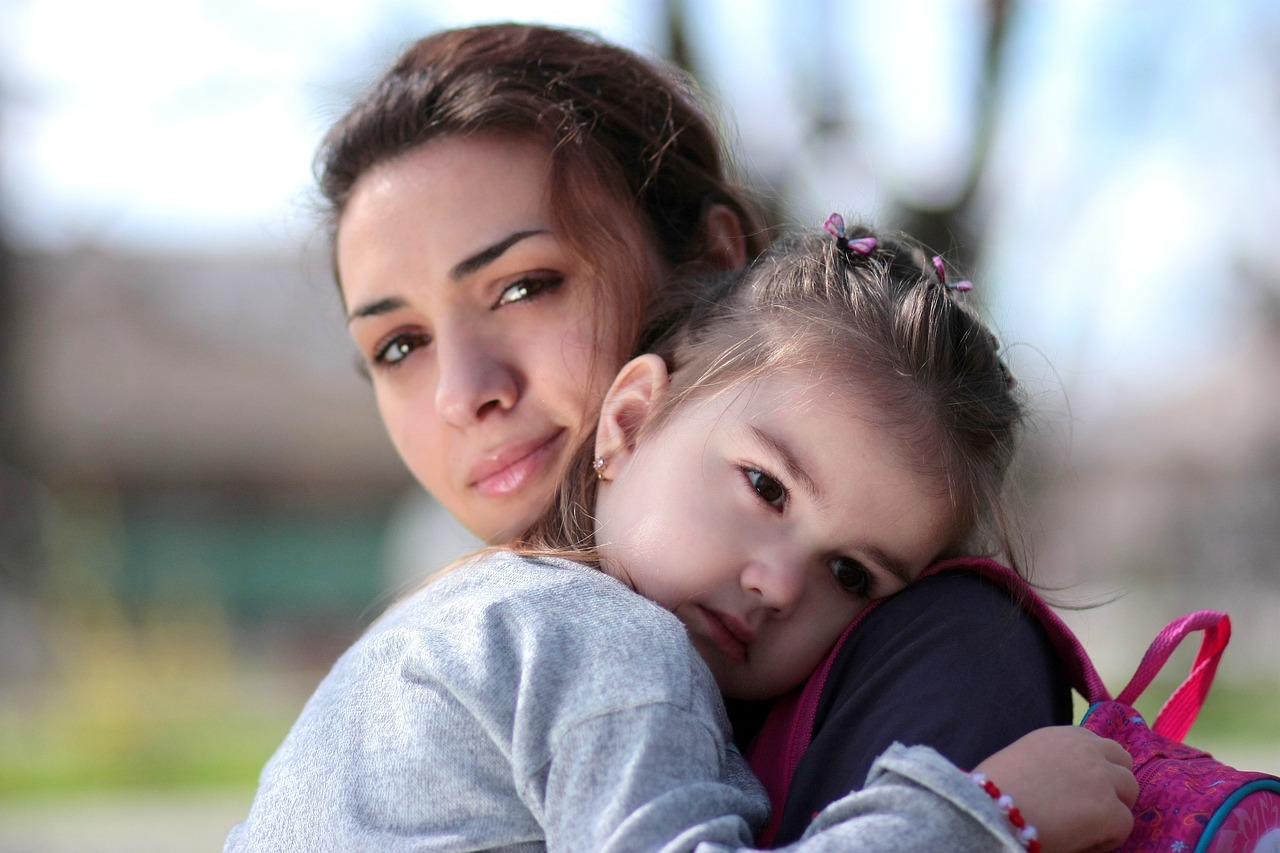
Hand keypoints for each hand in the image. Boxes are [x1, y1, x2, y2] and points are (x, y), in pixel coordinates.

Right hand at [973, 726, 1136, 852]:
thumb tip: (1064, 780)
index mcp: (1062, 735)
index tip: (1081, 785)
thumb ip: (1052, 760)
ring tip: (1087, 825)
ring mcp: (1103, 778)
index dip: (1094, 766)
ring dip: (1114, 807)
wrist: (991, 810)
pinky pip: (1124, 825)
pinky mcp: (1111, 810)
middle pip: (1123, 762)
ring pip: (1130, 791)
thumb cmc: (995, 789)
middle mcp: (1087, 749)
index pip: (1097, 744)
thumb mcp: (1024, 758)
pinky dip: (1107, 837)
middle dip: (1113, 782)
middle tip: (1092, 806)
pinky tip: (1079, 841)